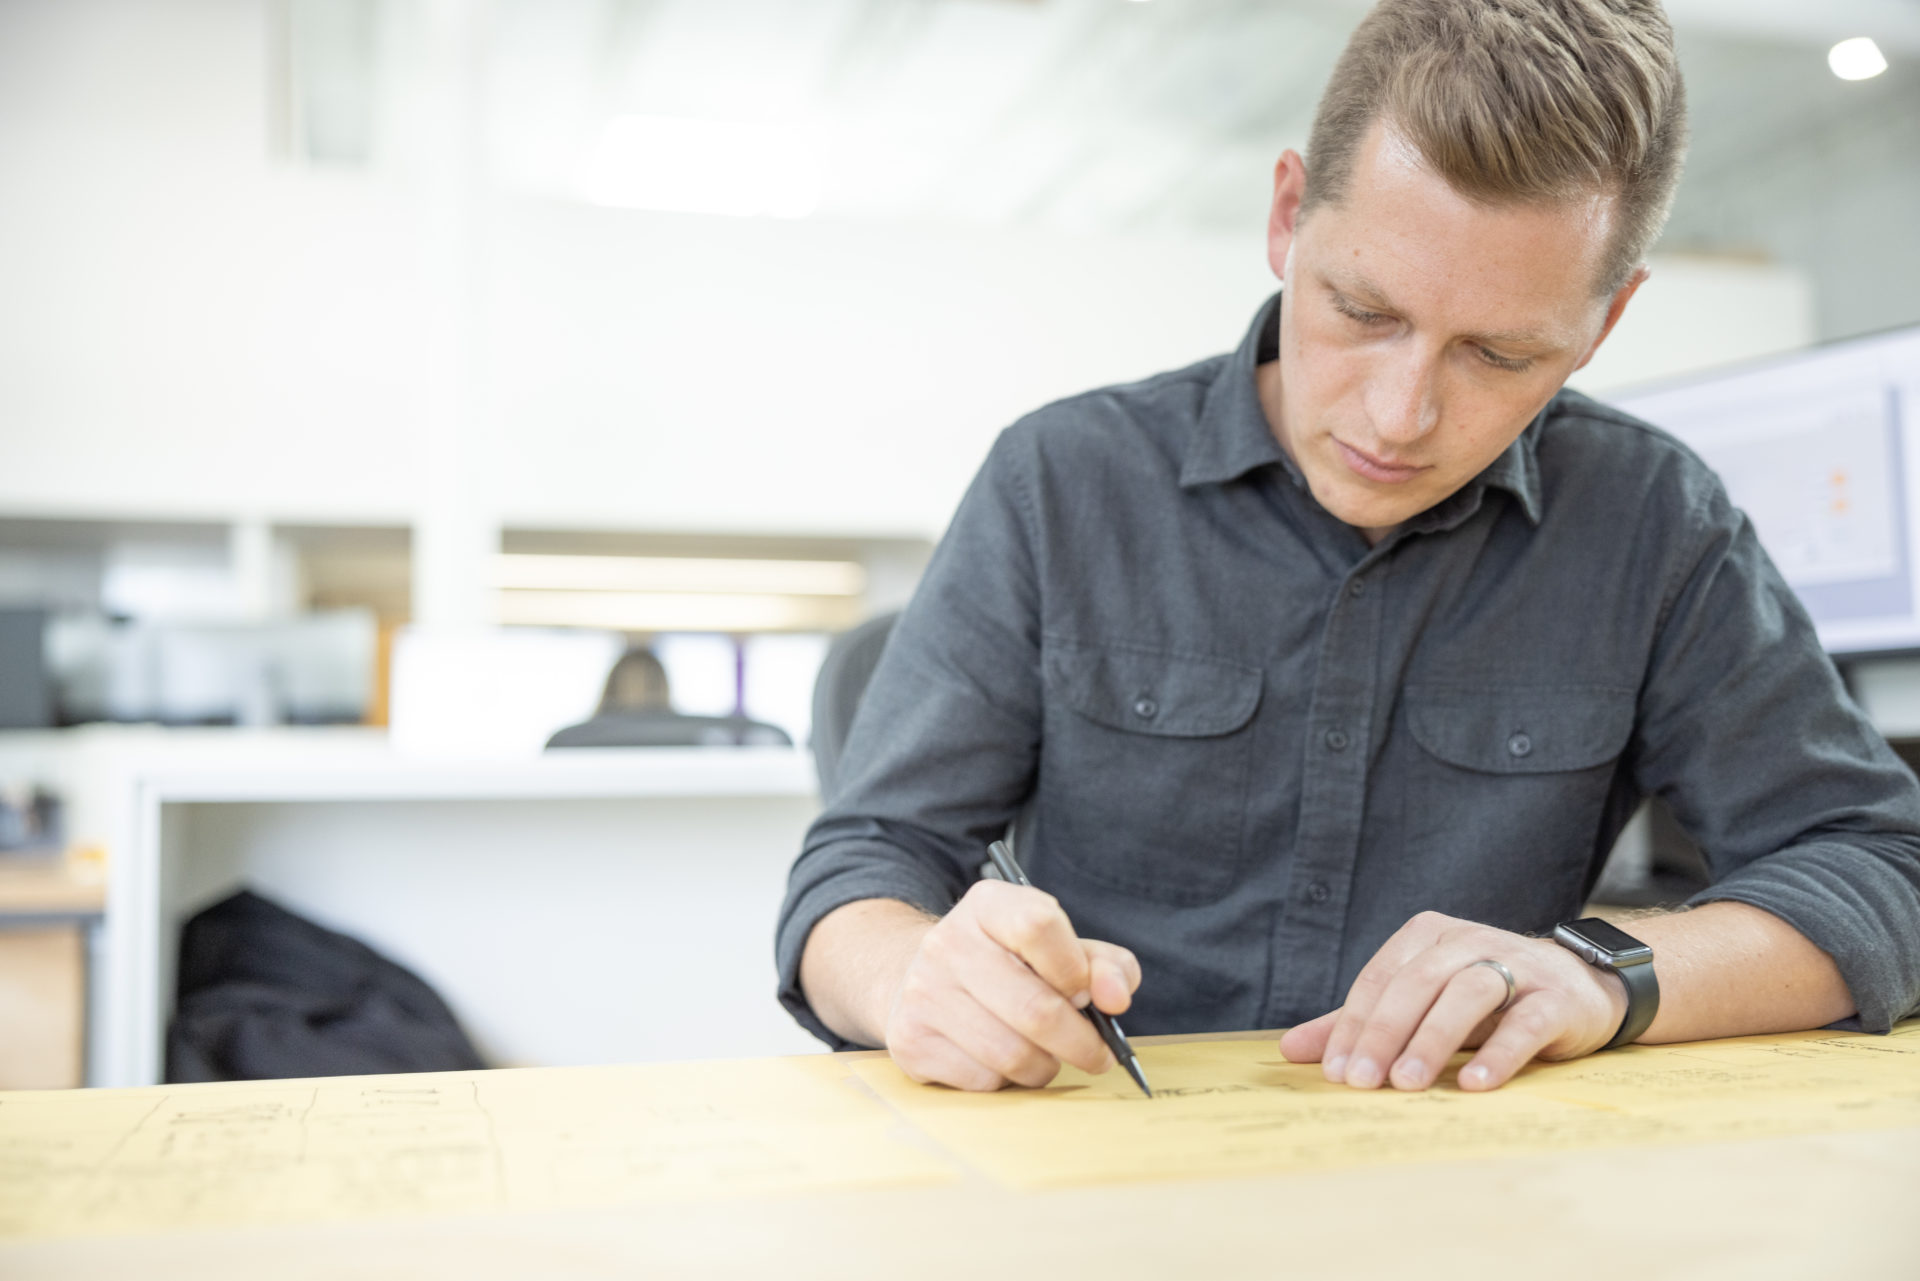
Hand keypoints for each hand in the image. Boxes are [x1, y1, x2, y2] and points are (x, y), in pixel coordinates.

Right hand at [883, 879, 1141, 1090]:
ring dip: (1045, 1065)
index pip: (1038, 926)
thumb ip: (1105, 966)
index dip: (1076, 969)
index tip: (1088, 994)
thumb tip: (1116, 998)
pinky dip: (1008, 1081)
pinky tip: (1003, 1060)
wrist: (919, 979)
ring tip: (1046, 1054)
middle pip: (1036, 1008)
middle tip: (1096, 1053)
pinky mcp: (912, 1040)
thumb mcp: (1060, 949)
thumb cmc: (1008, 966)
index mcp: (988, 905)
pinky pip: (983, 1079)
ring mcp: (924, 992)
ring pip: (1013, 1054)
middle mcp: (948, 942)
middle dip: (1080, 1042)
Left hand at [1278, 910, 1628, 1090]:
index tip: (1333, 1072)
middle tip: (1360, 1083)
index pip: (1379, 979)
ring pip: (1466, 995)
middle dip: (1383, 1034)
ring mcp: (1516, 965)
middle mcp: (1469, 941)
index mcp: (1428, 937)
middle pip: (1416, 984)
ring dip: (1433, 1040)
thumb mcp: (1422, 1005)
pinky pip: (1524, 1023)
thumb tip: (1291, 1051)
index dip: (1352, 1025)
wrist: (1581, 988)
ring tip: (1407, 1084)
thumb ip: (1362, 1023)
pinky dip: (1499, 1053)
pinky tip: (1475, 1084)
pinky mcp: (1556, 998)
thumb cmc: (1487, 999)